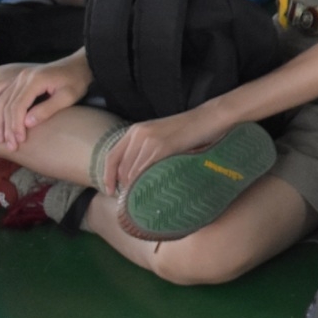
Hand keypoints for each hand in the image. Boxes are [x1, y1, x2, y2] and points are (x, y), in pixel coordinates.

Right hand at [0, 57, 93, 150]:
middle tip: (9, 145)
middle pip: (8, 105)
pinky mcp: (20, 78)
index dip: (16, 125)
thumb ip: (47, 109)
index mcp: (35, 80)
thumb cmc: (77, 81)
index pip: (18, 106)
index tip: (18, 140)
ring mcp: (20, 76)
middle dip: (7, 127)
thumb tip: (26, 123)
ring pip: (2, 99)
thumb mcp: (68, 97)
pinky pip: (1, 88)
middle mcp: (23, 77)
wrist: (80, 65)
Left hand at [102, 106, 230, 194]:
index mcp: (135, 130)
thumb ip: (145, 149)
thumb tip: (135, 176)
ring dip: (134, 188)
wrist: (210, 118)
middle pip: (120, 168)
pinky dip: (144, 183)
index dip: (107, 176)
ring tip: (141, 199)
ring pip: (132, 172)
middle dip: (123, 186)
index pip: (111, 157)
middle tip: (130, 199)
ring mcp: (150, 140)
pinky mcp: (163, 146)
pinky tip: (150, 191)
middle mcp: (138, 134)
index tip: (110, 191)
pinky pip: (146, 171)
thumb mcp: (160, 136)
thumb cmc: (189, 130)